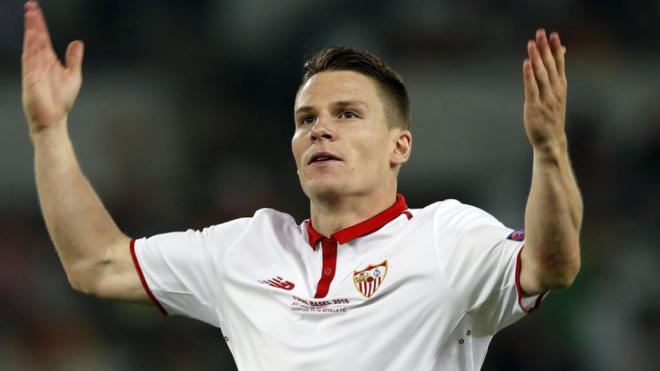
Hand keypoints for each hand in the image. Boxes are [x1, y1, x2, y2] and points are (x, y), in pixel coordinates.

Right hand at [21, 1, 83, 134]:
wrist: (54, 118)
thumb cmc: (62, 100)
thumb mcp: (73, 75)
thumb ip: (74, 59)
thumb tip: (77, 42)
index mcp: (49, 60)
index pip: (43, 38)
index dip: (39, 24)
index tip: (35, 9)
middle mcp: (39, 62)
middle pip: (35, 38)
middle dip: (33, 22)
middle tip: (31, 6)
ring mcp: (33, 68)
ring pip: (31, 45)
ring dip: (31, 31)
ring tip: (31, 16)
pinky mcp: (31, 77)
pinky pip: (29, 59)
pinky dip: (31, 47)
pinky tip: (32, 36)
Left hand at [523, 29, 566, 153]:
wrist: (551, 140)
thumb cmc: (552, 115)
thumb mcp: (558, 93)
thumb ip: (558, 73)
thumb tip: (561, 51)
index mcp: (560, 86)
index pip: (559, 63)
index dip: (555, 48)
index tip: (552, 34)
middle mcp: (555, 90)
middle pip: (549, 65)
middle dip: (545, 49)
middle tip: (540, 33)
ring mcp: (545, 99)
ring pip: (541, 75)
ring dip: (536, 58)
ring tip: (531, 44)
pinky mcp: (534, 107)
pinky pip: (532, 88)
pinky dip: (529, 76)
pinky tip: (526, 64)